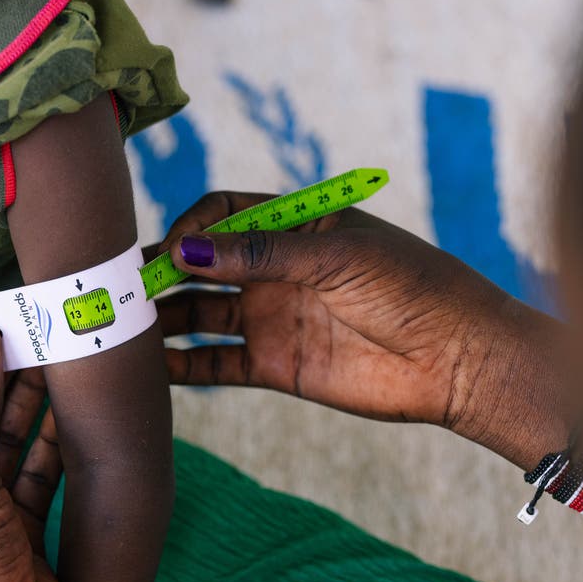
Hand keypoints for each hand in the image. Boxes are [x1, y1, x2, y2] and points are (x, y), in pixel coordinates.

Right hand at [154, 191, 570, 465]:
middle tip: (123, 289)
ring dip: (162, 318)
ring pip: (198, 313)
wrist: (459, 360)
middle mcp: (274, 270)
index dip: (189, 228)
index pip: (220, 214)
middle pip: (199, 265)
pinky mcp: (273, 366)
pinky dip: (180, 366)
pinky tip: (149, 367)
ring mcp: (270, 317)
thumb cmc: (413, 288)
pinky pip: (213, 363)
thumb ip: (258, 253)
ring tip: (125, 328)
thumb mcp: (336, 257)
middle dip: (159, 272)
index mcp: (293, 227)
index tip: (170, 250)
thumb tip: (184, 248)